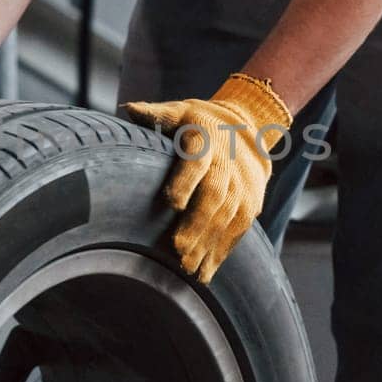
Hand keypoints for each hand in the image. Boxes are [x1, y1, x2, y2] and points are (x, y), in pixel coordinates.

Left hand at [123, 73, 292, 282]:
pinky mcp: (251, 203)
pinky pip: (238, 230)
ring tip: (188, 269)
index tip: (172, 202)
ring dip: (208, 245)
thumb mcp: (178, 111)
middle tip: (178, 249)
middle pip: (214, 195)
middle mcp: (227, 163)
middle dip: (197, 224)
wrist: (247, 127)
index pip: (196, 160)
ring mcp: (242, 185)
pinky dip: (222, 253)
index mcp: (205, 139)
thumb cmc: (198, 122)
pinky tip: (206, 273)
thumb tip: (130, 109)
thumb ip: (156, 113)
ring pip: (227, 217)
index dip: (186, 181)